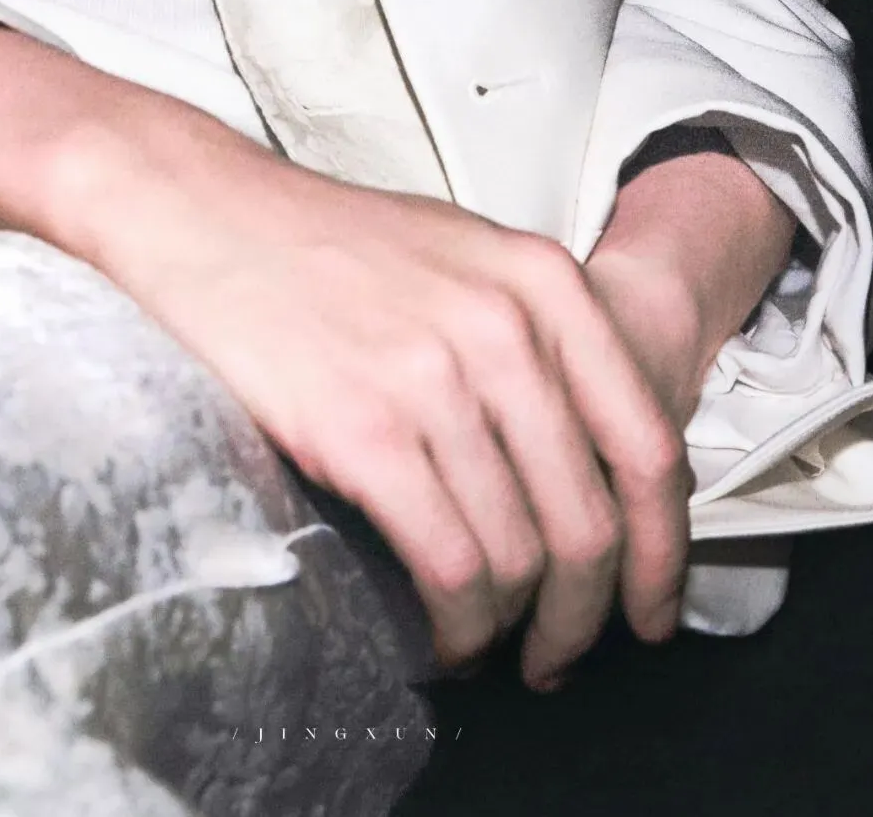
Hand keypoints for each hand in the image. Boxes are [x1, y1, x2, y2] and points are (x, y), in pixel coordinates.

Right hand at [82, 143, 690, 690]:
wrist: (209, 217)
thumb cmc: (330, 248)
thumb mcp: (464, 258)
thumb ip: (537, 340)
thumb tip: (591, 464)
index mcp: (544, 283)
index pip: (646, 444)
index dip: (663, 550)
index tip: (652, 609)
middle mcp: (507, 328)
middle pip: (592, 518)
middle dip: (586, 613)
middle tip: (560, 654)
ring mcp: (437, 380)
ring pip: (521, 554)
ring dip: (512, 627)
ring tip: (488, 644)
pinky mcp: (366, 431)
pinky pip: (450, 565)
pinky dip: (456, 625)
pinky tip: (438, 636)